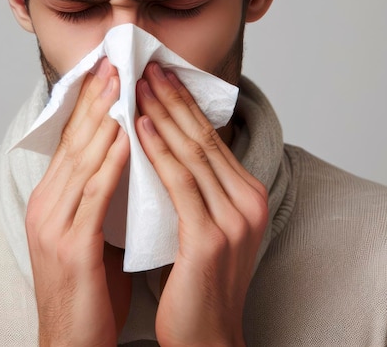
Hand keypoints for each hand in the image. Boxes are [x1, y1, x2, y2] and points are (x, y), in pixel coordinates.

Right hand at [25, 58, 130, 346]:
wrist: (70, 343)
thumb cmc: (87, 288)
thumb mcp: (89, 232)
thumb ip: (100, 196)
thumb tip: (127, 159)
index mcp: (51, 200)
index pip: (71, 141)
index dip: (88, 104)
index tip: (105, 72)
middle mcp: (47, 204)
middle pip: (73, 140)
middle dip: (95, 99)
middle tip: (113, 63)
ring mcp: (54, 224)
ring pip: (82, 159)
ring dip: (104, 118)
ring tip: (121, 84)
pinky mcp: (71, 245)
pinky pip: (95, 193)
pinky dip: (111, 160)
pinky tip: (127, 135)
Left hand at [135, 63, 267, 346]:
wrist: (206, 337)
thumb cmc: (198, 280)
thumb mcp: (205, 222)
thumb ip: (198, 185)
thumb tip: (171, 143)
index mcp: (247, 193)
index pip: (211, 137)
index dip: (183, 103)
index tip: (160, 74)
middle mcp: (248, 201)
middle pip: (203, 137)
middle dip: (172, 98)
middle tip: (146, 66)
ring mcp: (234, 218)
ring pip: (192, 152)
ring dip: (162, 114)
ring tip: (138, 84)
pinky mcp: (211, 237)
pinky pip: (180, 182)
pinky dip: (159, 151)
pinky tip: (141, 126)